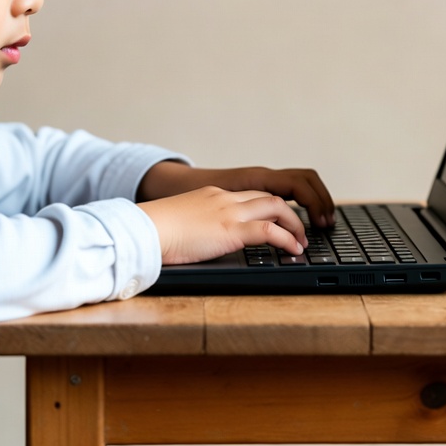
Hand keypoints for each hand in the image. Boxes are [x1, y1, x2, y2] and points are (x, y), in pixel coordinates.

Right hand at [139, 162, 334, 227]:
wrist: (144, 227)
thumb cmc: (154, 230)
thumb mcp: (181, 223)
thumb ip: (196, 226)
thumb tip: (196, 242)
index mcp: (212, 195)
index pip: (249, 195)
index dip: (268, 207)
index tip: (278, 220)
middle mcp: (224, 198)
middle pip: (268, 196)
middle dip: (288, 213)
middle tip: (298, 231)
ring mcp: (229, 212)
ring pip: (275, 207)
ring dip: (293, 224)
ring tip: (301, 243)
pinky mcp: (230, 229)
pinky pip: (269, 230)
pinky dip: (286, 239)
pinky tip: (292, 250)